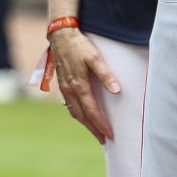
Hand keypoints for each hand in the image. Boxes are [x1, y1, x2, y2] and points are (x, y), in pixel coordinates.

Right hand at [48, 27, 121, 142]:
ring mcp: (64, 88)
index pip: (92, 111)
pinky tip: (82, 115)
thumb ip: (105, 74)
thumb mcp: (95, 58)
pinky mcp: (62, 84)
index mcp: (79, 85)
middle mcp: (70, 90)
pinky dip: (77, 114)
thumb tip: (116, 90)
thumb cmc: (79, 46)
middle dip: (93, 129)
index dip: (101, 124)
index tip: (110, 134)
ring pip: (74, 112)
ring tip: (95, 131)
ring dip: (84, 123)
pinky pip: (69, 105)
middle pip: (82, 116)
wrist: (60, 36)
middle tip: (104, 140)